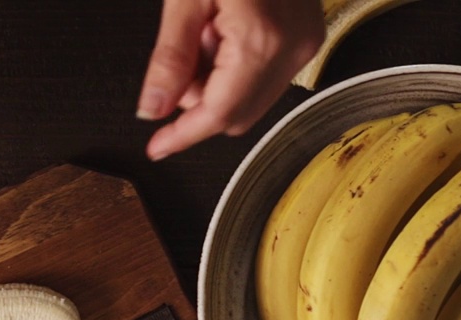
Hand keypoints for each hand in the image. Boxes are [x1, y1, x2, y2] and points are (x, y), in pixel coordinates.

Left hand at [137, 0, 323, 160]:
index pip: (217, 114)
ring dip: (216, 83)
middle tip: (179, 57)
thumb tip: (153, 108)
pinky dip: (235, 68)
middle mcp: (290, 47)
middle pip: (235, 115)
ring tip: (205, 31)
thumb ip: (169, 59)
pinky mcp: (306, 36)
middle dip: (197, 102)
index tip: (157, 147)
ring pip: (249, 100)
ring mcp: (304, 43)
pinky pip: (265, 76)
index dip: (182, 135)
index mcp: (261, 40)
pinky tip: (223, 31)